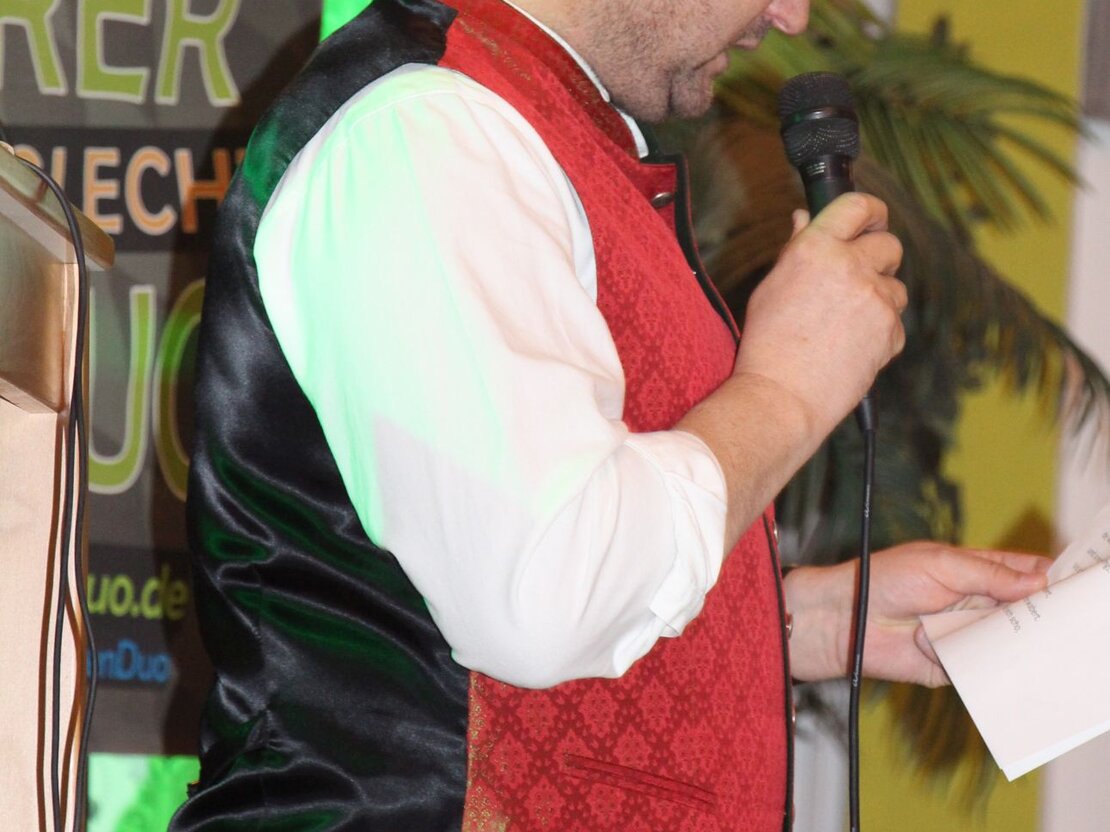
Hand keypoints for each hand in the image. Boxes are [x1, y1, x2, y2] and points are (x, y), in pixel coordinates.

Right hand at [733, 193, 906, 440]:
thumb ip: (796, 248)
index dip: (870, 210)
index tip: (872, 218)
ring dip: (878, 298)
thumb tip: (805, 219)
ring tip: (845, 324)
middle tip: (858, 276)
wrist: (782, 396)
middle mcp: (850, 266)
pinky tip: (850, 347)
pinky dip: (880, 332)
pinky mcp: (891, 330)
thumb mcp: (772, 287)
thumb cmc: (768, 345)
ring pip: (895, 286)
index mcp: (815, 248)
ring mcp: (875, 298)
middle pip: (889, 244)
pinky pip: (896, 322)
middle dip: (878, 258)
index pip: (857, 206)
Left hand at [784, 542, 1051, 686]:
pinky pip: (986, 668)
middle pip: (1025, 610)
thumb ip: (987, 574)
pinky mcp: (957, 665)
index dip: (1048, 579)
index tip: (1070, 585)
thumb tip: (1037, 584)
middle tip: (1059, 617)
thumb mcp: (939, 565)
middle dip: (1040, 613)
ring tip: (1034, 638)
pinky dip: (995, 665)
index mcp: (976, 571)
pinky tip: (1006, 662)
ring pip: (1010, 641)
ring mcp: (969, 635)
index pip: (1024, 573)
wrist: (845, 620)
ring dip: (1020, 641)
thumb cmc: (884, 580)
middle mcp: (977, 603)